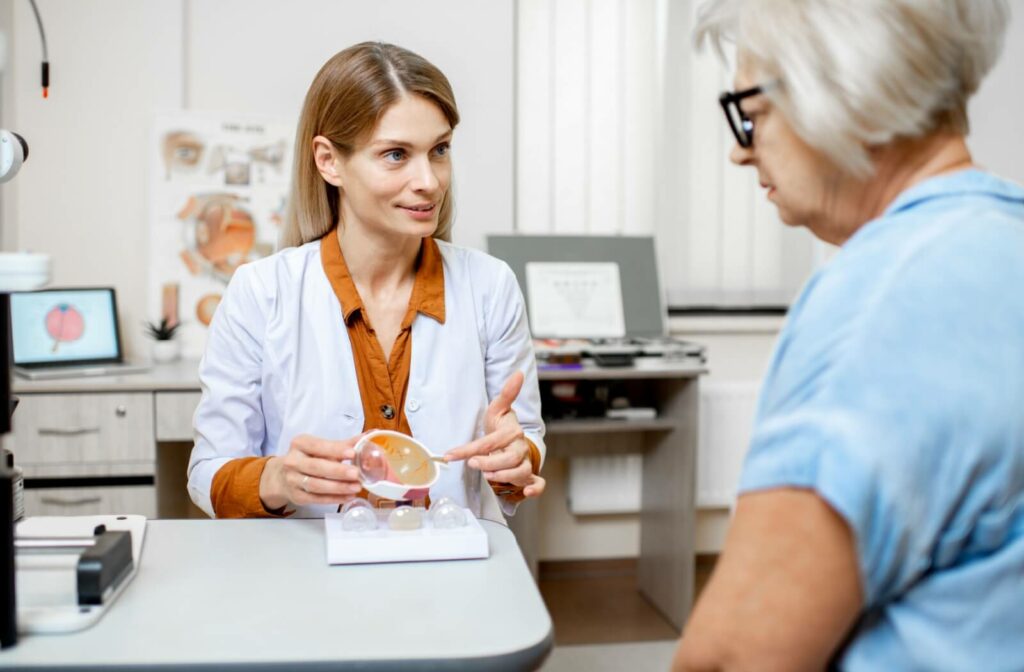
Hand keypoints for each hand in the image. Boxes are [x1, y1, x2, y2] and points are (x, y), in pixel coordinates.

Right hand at [259, 433, 364, 510]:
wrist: (281, 476)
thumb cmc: (307, 458)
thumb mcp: (321, 447)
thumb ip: (344, 444)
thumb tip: (369, 436)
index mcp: (300, 444)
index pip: (318, 446)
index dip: (335, 450)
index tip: (352, 453)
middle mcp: (293, 461)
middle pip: (317, 467)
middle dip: (338, 471)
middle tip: (357, 473)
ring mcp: (293, 480)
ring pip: (316, 485)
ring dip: (338, 487)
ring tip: (356, 487)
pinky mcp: (297, 496)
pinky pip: (316, 498)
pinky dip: (334, 498)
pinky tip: (348, 496)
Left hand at [444, 371, 545, 498]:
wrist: (513, 442)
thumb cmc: (501, 427)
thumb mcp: (498, 410)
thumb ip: (506, 393)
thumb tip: (519, 373)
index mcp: (512, 432)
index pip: (490, 441)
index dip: (470, 449)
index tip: (451, 455)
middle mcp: (520, 449)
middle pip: (509, 459)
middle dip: (490, 463)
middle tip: (473, 464)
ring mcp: (525, 463)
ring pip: (521, 472)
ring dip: (505, 476)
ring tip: (487, 476)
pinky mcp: (529, 477)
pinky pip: (538, 484)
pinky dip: (534, 490)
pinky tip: (526, 493)